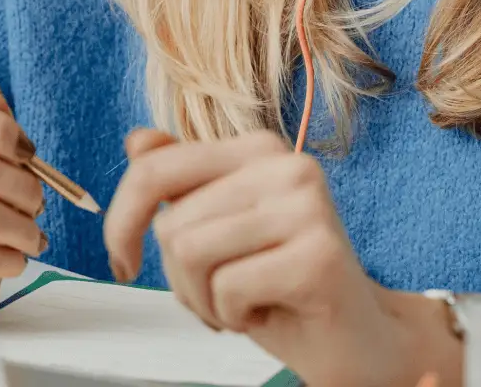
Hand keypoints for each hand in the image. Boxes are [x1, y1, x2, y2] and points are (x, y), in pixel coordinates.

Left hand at [104, 128, 407, 386]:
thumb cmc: (284, 286)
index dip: (122, 219)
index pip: (157, 168)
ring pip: (191, 252)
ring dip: (205, 300)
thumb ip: (182, 183)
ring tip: (243, 303)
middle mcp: (284, 164)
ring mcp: (305, 203)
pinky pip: (228, 287)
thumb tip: (139, 141)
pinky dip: (233, 316)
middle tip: (222, 295)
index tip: (122, 259)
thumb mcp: (220, 231)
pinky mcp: (317, 252)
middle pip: (172, 223)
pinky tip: (266, 311)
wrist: (358, 339)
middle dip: (180, 279)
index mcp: (256, 149)